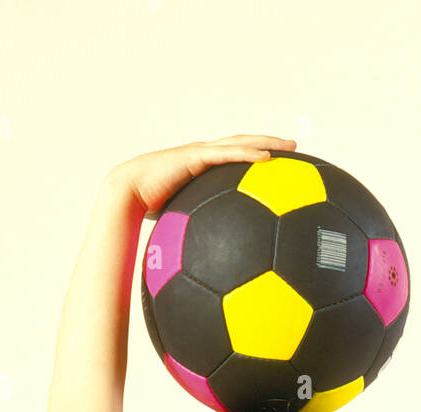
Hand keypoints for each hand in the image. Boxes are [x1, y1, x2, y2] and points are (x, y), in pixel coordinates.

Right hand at [112, 133, 297, 219]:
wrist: (126, 195)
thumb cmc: (149, 210)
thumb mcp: (181, 221)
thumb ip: (197, 231)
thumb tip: (209, 258)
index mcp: (202, 168)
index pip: (234, 158)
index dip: (255, 157)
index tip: (279, 162)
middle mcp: (204, 156)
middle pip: (243, 145)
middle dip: (269, 144)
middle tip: (294, 147)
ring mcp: (199, 154)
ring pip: (240, 143)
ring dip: (266, 143)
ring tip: (290, 147)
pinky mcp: (193, 156)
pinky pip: (226, 154)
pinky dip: (247, 154)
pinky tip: (267, 159)